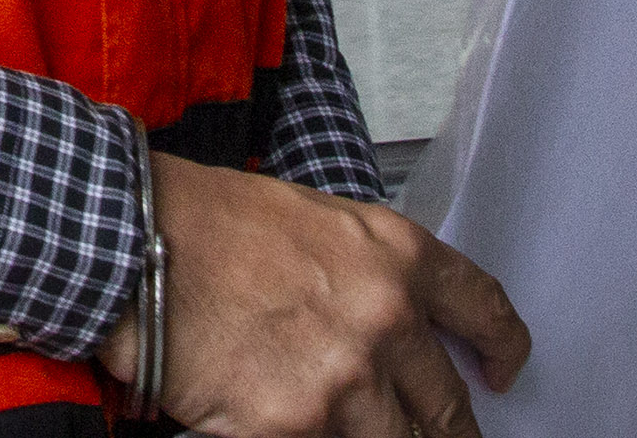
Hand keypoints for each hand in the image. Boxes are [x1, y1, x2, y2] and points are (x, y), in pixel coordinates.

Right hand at [105, 158, 527, 437]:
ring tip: (351, 428)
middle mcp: (384, 321)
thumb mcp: (314, 220)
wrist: (133, 243)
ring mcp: (343, 384)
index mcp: (395, 256)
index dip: (503, 348)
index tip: (502, 371)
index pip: (484, 309)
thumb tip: (393, 325)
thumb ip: (367, 271)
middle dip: (446, 431)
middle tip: (438, 436)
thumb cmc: (205, 222)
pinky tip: (291, 429)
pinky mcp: (292, 430)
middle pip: (449, 408)